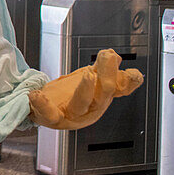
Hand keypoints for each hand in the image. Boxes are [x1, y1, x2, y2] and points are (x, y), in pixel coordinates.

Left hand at [28, 49, 142, 130]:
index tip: (136, 74)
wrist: (41, 106)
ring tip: (88, 74)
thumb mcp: (88, 80)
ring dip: (86, 89)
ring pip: (81, 104)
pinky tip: (37, 95)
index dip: (129, 82)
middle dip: (107, 75)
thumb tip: (115, 56)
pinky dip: (43, 105)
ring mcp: (72, 115)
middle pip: (103, 94)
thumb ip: (102, 70)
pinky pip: (50, 114)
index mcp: (101, 98)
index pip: (119, 89)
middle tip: (107, 57)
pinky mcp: (53, 118)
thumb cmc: (67, 95)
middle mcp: (90, 109)